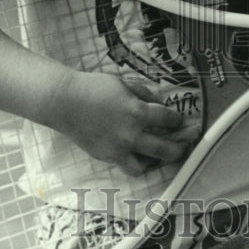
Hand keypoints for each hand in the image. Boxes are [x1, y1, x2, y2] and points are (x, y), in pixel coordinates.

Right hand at [54, 69, 195, 176]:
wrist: (64, 102)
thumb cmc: (95, 87)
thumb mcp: (124, 83)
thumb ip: (144, 93)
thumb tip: (159, 103)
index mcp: (138, 112)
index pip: (168, 120)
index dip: (178, 120)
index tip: (180, 121)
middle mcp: (131, 134)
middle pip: (165, 149)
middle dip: (179, 148)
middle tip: (184, 146)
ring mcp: (118, 149)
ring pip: (146, 165)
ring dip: (157, 161)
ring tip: (161, 157)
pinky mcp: (106, 156)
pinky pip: (127, 165)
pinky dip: (136, 162)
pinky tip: (140, 156)